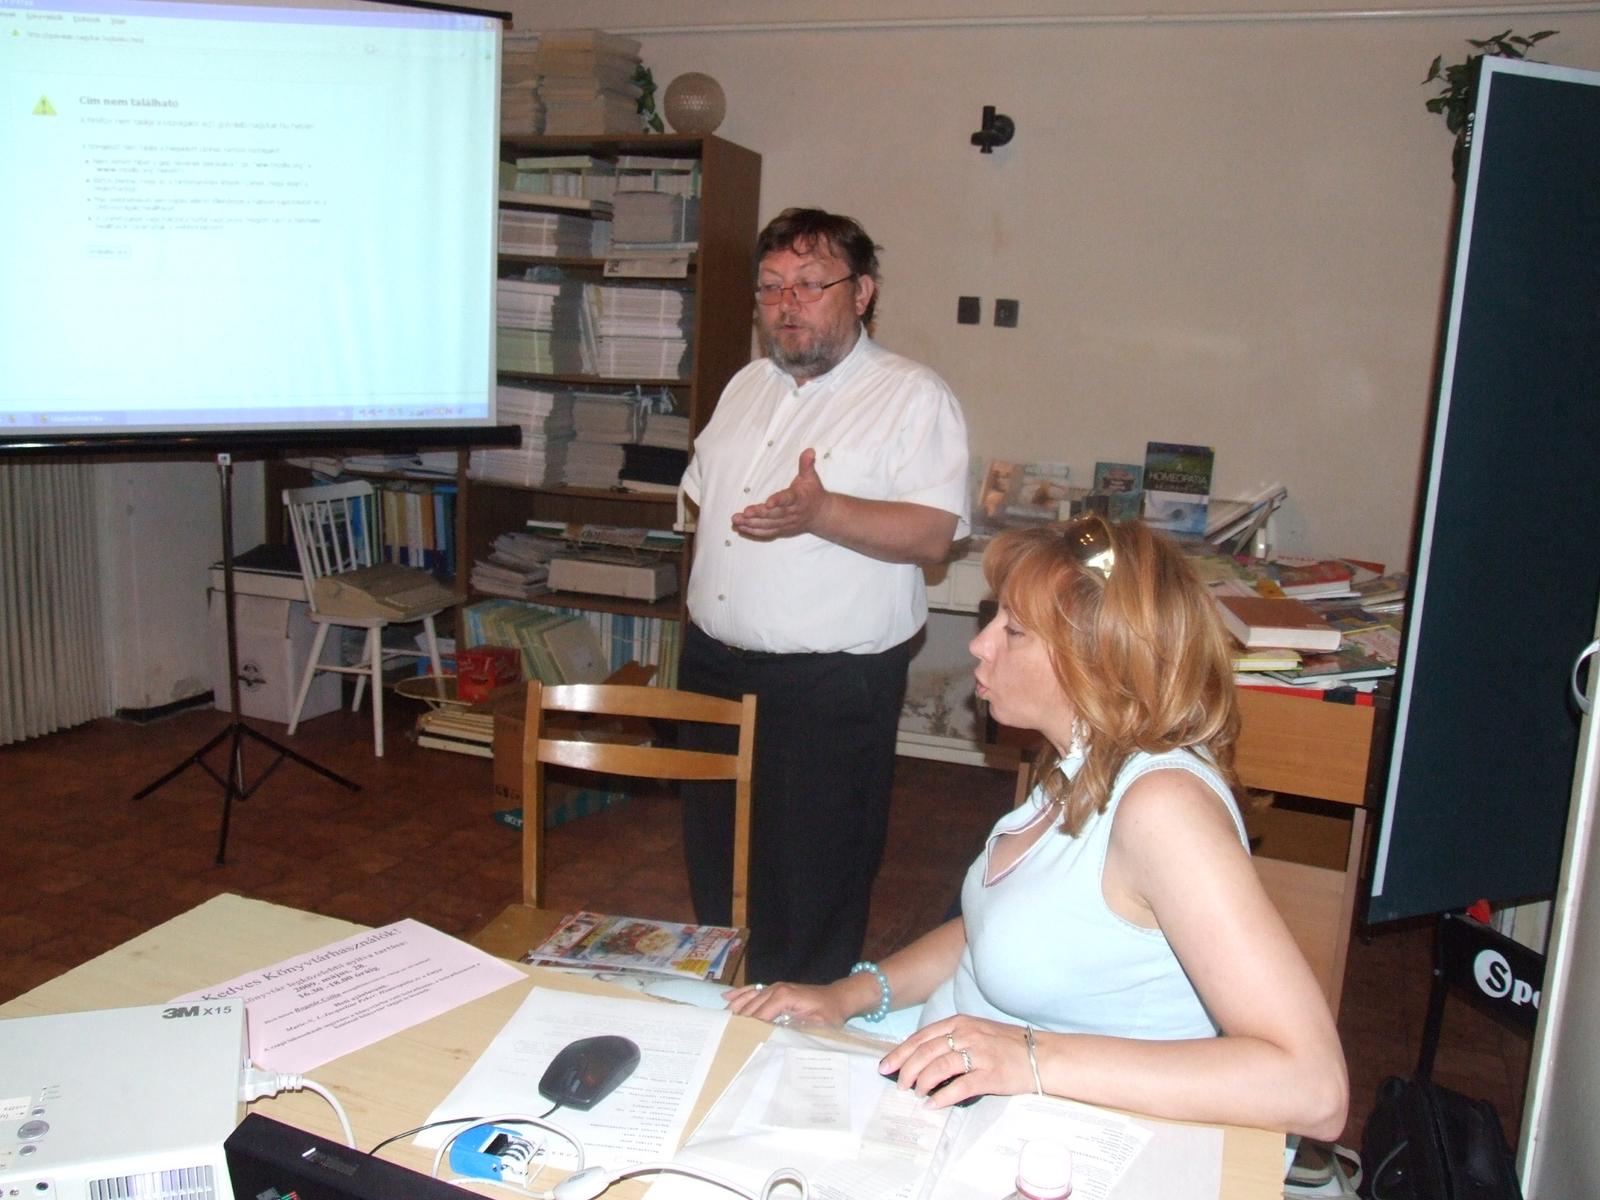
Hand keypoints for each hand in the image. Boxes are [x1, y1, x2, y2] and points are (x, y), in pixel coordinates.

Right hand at [723, 978, 859, 1028]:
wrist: (838, 997)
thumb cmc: (830, 1013)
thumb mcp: (819, 1025)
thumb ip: (800, 1030)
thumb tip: (781, 1040)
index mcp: (784, 997)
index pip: (760, 1015)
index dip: (748, 1029)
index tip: (736, 1042)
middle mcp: (775, 989)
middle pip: (750, 1007)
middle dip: (737, 1021)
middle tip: (722, 1037)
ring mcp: (774, 987)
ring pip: (748, 997)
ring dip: (734, 1009)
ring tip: (720, 1023)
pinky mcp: (775, 988)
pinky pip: (754, 990)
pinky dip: (740, 994)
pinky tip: (726, 998)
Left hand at [730, 449, 830, 540]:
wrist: (821, 515)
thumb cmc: (812, 493)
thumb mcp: (811, 477)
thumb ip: (806, 464)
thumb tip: (809, 450)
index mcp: (798, 499)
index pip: (788, 499)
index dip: (778, 501)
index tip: (768, 503)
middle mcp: (791, 513)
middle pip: (774, 515)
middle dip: (758, 514)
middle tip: (744, 513)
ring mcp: (786, 523)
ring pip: (768, 525)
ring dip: (752, 524)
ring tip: (737, 520)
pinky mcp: (781, 530)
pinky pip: (766, 533)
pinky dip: (753, 532)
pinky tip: (741, 528)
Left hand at [877, 1017, 1035, 1107]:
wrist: (1043, 1056)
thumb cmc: (1009, 1045)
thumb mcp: (977, 1032)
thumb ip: (952, 1039)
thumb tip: (923, 1057)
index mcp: (960, 1023)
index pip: (921, 1037)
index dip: (900, 1052)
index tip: (886, 1066)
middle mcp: (967, 1035)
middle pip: (925, 1052)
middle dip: (906, 1070)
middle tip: (899, 1085)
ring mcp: (979, 1054)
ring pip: (938, 1068)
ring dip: (922, 1083)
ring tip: (916, 1094)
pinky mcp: (990, 1074)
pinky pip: (959, 1087)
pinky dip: (942, 1097)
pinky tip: (933, 1105)